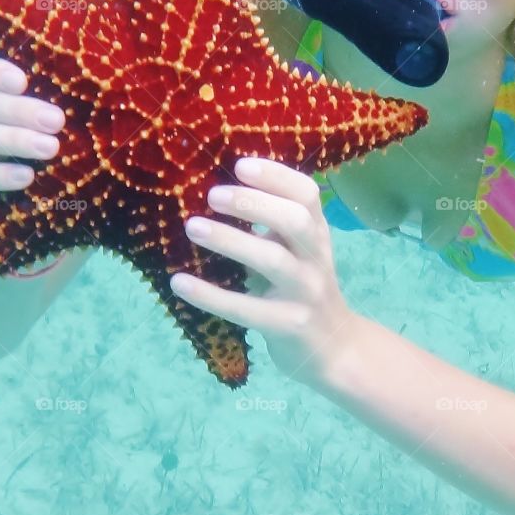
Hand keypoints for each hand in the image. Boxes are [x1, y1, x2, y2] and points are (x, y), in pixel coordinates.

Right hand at [0, 52, 64, 215]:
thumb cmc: (39, 154)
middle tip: (57, 121)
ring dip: (14, 140)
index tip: (23, 82)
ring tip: (50, 148)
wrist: (16, 208)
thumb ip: (52, 109)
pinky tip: (25, 177)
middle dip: (20, 110)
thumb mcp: (45, 127)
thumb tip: (93, 92)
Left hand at [171, 157, 357, 388]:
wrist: (333, 348)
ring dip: (230, 240)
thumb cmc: (302, 287)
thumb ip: (273, 222)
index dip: (275, 176)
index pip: (306, 194)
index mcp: (317, 232)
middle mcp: (315, 257)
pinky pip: (246, 309)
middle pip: (294, 221)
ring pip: (272, 260)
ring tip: (192, 227)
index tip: (239, 166)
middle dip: (253, 203)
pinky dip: (210, 295)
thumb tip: (220, 190)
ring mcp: (305, 292)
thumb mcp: (298, 250)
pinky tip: (180, 282)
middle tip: (212, 195)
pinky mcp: (288, 325)